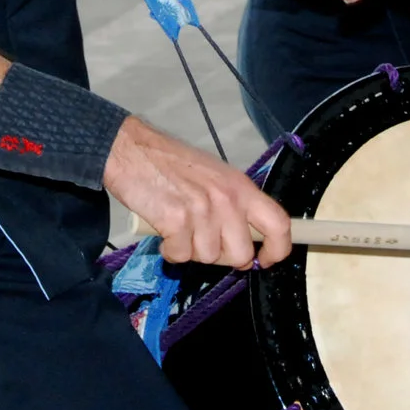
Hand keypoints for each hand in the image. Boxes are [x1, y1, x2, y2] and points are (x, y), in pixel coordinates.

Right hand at [105, 117, 293, 267]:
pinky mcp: (177, 221)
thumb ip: (233, 206)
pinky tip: (164, 231)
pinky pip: (181, 256)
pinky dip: (170, 251)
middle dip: (222, 257)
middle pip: (241, 253)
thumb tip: (245, 244)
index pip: (278, 223)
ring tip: (178, 226)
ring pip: (208, 257)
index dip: (278, 249)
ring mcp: (203, 211)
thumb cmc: (171, 163)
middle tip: (203, 241)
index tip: (266, 260)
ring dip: (191, 250)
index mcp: (241, 187)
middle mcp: (227, 199)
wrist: (131, 150)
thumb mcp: (214, 176)